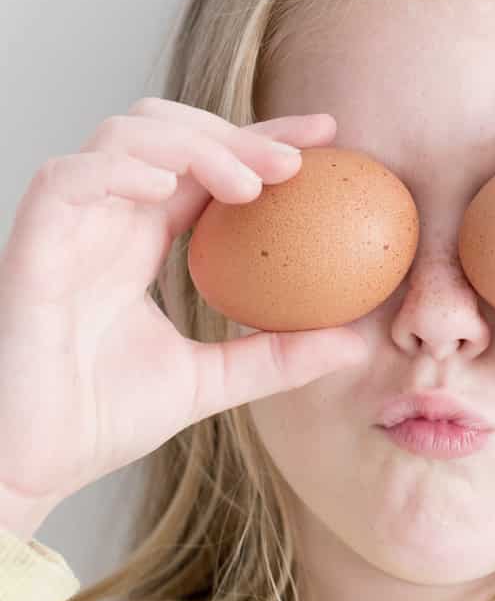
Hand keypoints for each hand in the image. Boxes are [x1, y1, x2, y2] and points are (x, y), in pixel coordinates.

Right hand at [0, 98, 366, 535]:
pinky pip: (68, 179)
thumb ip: (276, 356)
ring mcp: (69, 227)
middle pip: (170, 131)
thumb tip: (355, 342)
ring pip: (123, 137)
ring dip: (192, 143)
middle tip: (296, 161)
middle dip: (236, 132)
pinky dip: (120, 168)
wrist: (29, 469)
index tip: (325, 135)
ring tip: (247, 186)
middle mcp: (108, 220)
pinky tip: (167, 184)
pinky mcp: (31, 245)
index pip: (208, 164)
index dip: (262, 138)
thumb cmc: (101, 420)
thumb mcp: (211, 381)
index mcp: (143, 239)